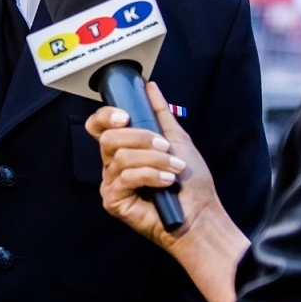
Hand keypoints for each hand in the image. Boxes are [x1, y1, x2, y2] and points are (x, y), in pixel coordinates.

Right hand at [84, 83, 249, 301]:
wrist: (201, 215)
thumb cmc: (192, 184)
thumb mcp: (177, 139)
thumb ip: (160, 112)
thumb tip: (149, 86)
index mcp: (124, 149)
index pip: (98, 125)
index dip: (105, 116)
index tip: (125, 116)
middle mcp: (113, 165)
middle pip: (108, 138)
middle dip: (142, 139)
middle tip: (165, 148)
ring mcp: (111, 184)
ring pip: (121, 157)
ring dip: (155, 160)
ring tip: (175, 170)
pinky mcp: (113, 201)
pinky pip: (126, 177)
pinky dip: (151, 176)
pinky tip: (167, 182)